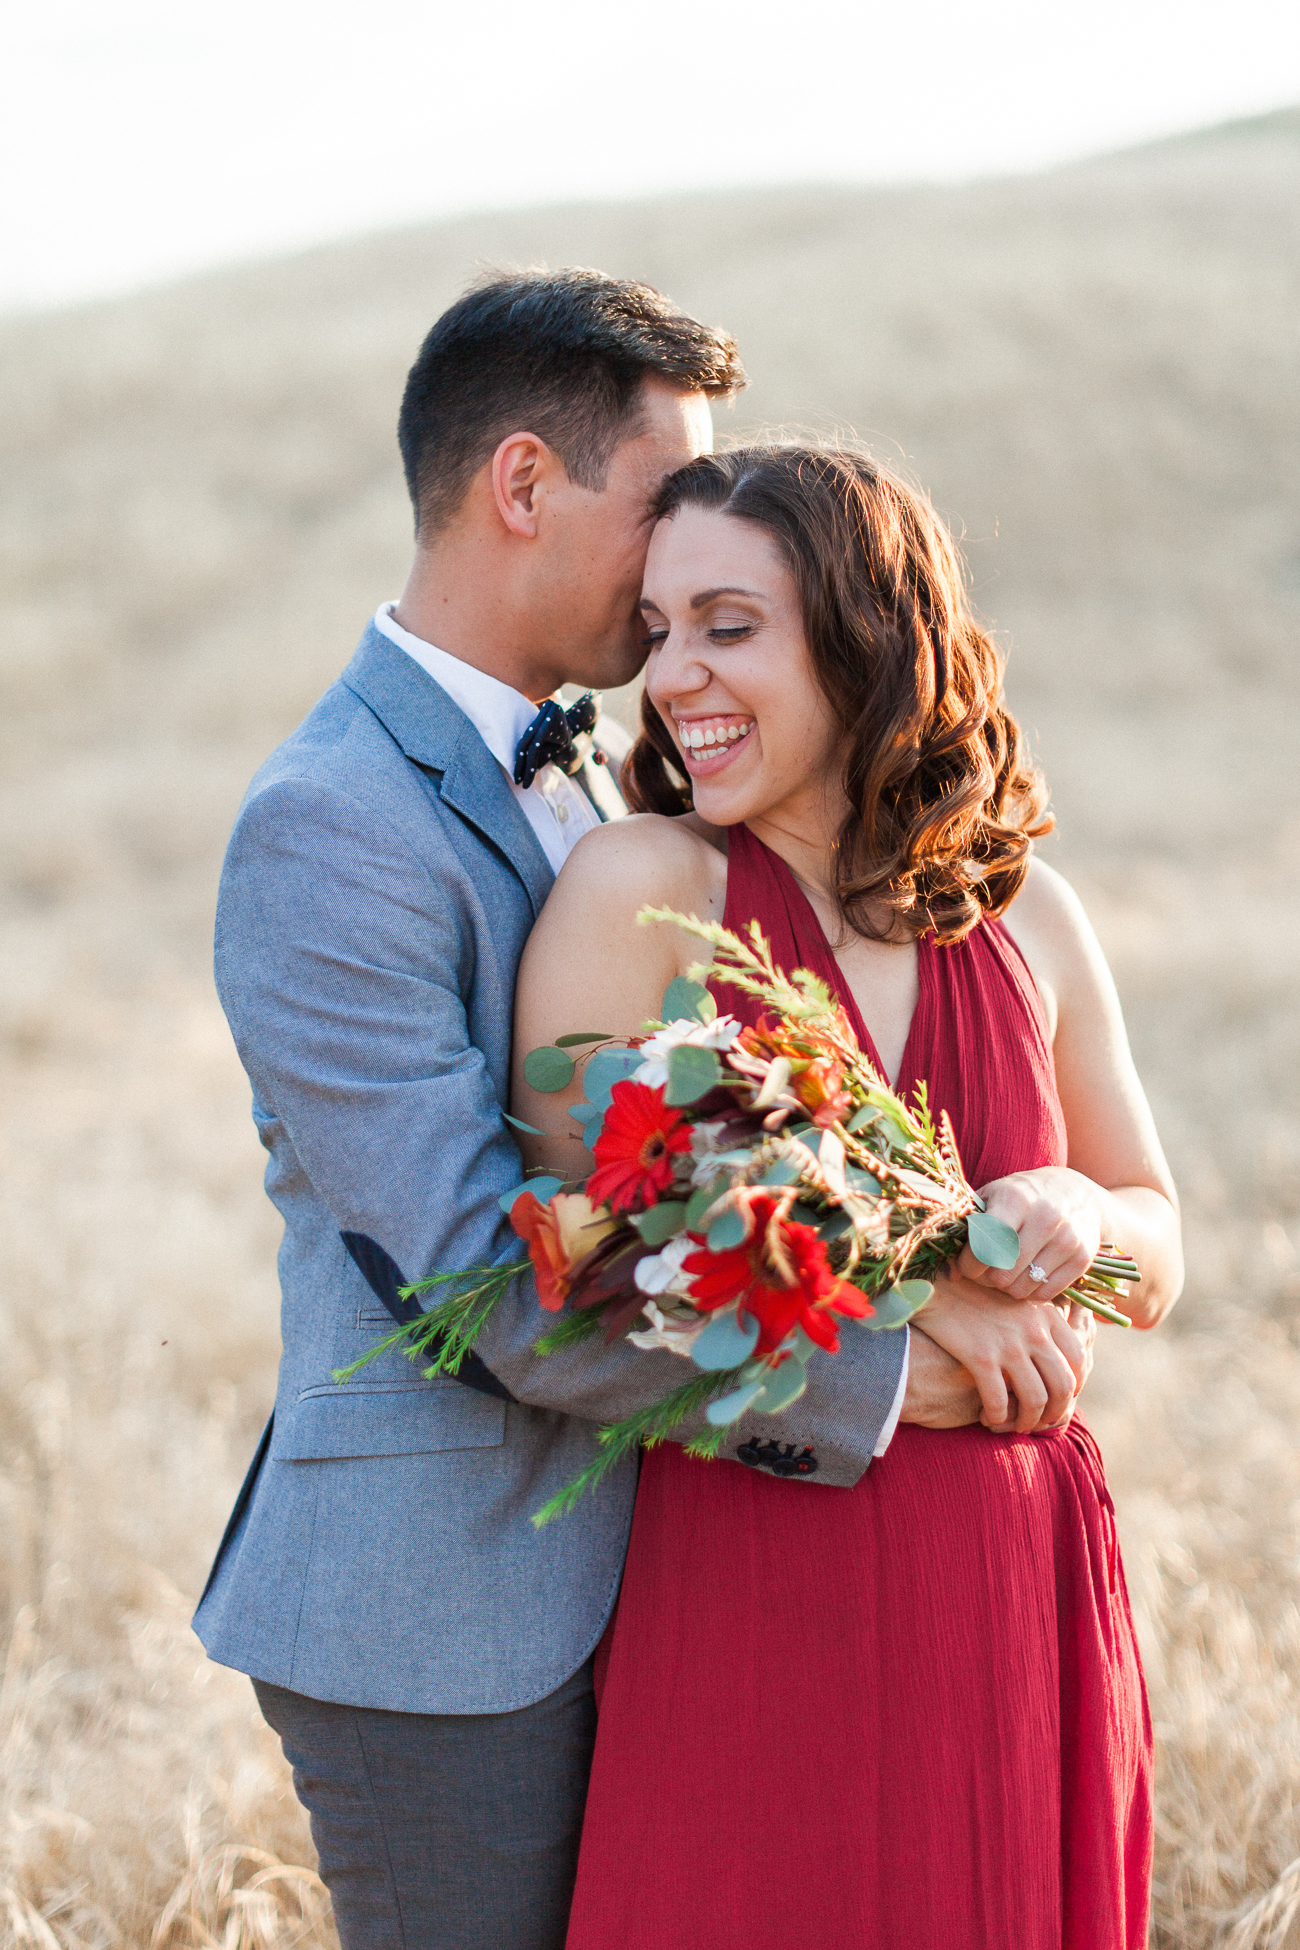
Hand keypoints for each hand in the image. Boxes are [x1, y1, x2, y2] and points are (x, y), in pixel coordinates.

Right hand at [914, 1266, 1089, 1433]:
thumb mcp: (1017, 1301)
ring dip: (1028, 1419)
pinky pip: (999, 1401)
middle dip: (1056, 1410)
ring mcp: (1009, 1344)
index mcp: (1046, 1314)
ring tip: (1017, 1425)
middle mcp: (1033, 1330)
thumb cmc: (974, 1296)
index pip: (1077, 1359)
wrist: (934, 1288)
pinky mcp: (981, 1357)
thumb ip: (1040, 1323)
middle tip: (1043, 1421)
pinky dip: (997, 1416)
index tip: (1060, 1396)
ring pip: (1035, 1398)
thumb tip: (1057, 1357)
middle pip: (1062, 1384)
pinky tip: (989, 1418)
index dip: (1073, 1385)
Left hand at [957, 1167, 1105, 1303]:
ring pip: (1023, 1287)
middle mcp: (1045, 1217)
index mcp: (1016, 1199)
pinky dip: (1031, 1292)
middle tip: (986, 1271)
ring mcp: (1067, 1238)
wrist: (1075, 1192)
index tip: (966, 1265)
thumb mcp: (991, 1198)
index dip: (969, 1263)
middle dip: (987, 1279)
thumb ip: (966, 1230)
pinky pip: (1045, 1294)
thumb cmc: (1021, 1197)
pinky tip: (1027, 1276)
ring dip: (1008, 1288)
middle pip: (1002, 1272)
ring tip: (1006, 1272)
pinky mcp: (1083, 1258)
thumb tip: (949, 1273)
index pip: (985, 1246)